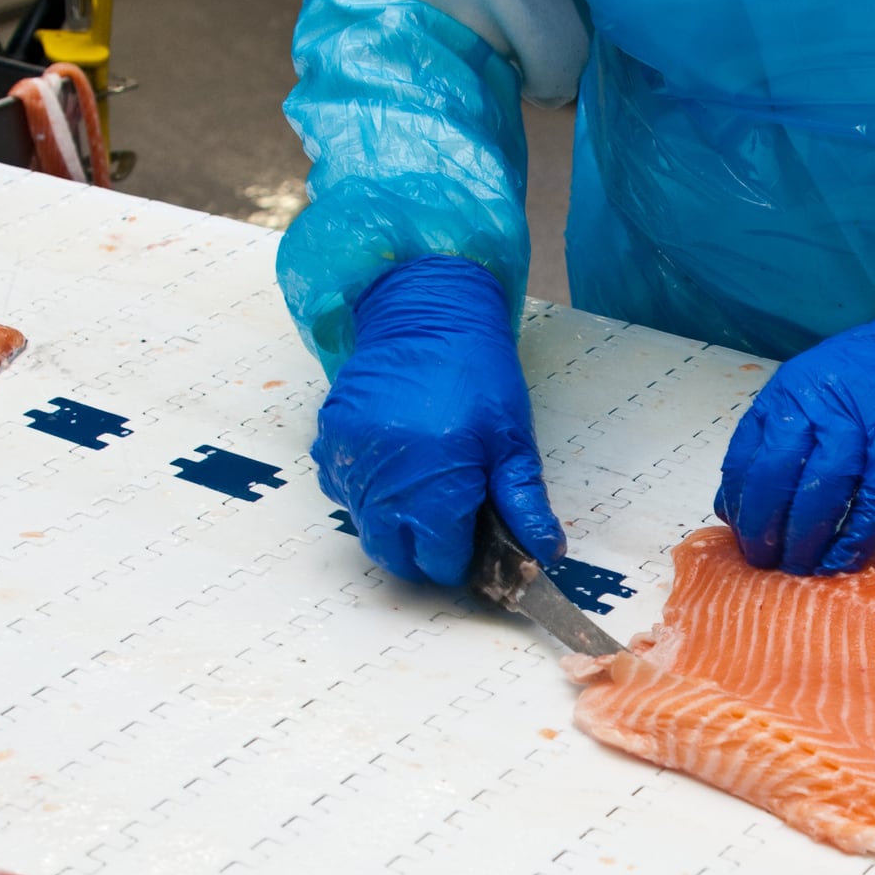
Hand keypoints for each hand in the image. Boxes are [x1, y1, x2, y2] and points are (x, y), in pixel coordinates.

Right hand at [312, 255, 563, 583]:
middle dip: (422, 554)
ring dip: (393, 525)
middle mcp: (383, 479)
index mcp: (435, 484)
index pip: (439, 560)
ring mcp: (349, 459)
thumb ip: (525, 504)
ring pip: (365, 526)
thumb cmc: (478, 376)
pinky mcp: (329, 439)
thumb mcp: (514, 443)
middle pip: (393, 555)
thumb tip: (545, 554)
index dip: (461, 560)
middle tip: (450, 530)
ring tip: (427, 490)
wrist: (429, 314)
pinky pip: (342, 489)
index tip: (474, 545)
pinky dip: (367, 493)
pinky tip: (398, 467)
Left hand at [715, 282, 874, 573]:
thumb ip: (778, 442)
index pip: (748, 456)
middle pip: (777, 476)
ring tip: (799, 566)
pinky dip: (853, 538)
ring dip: (806, 538)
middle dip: (764, 527)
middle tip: (763, 559)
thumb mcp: (817, 393)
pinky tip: (840, 558)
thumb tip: (737, 503)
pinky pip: (872, 504)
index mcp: (792, 392)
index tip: (740, 535)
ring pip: (821, 492)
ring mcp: (865, 427)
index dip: (739, 504)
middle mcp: (822, 406)